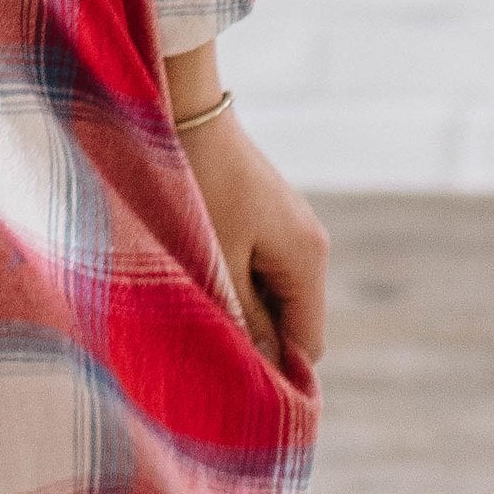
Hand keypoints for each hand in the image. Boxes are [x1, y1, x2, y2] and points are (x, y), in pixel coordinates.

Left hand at [176, 104, 328, 373]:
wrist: (184, 106)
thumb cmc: (198, 183)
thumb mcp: (216, 260)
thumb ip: (243, 320)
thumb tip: (264, 374)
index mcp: (308, 258)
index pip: (307, 346)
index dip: (276, 373)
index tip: (233, 387)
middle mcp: (309, 244)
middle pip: (290, 323)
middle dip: (253, 338)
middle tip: (201, 346)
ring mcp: (289, 228)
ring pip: (270, 296)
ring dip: (238, 306)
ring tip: (193, 302)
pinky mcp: (265, 215)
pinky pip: (257, 267)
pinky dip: (232, 278)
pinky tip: (196, 270)